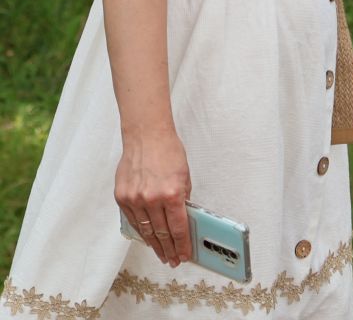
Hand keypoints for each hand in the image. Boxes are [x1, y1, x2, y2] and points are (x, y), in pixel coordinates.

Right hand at [117, 127, 190, 267]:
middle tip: (172, 260)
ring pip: (145, 230)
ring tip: (161, 254)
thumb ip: (183, 198)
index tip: (184, 255)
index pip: (178, 227)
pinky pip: (133, 220)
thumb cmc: (168, 152)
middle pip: (161, 233)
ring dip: (154, 244)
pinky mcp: (122, 197)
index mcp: (171, 193)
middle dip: (168, 249)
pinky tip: (147, 238)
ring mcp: (134, 199)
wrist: (146, 137)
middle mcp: (152, 199)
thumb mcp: (185, 176)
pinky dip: (141, 231)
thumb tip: (183, 218)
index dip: (181, 244)